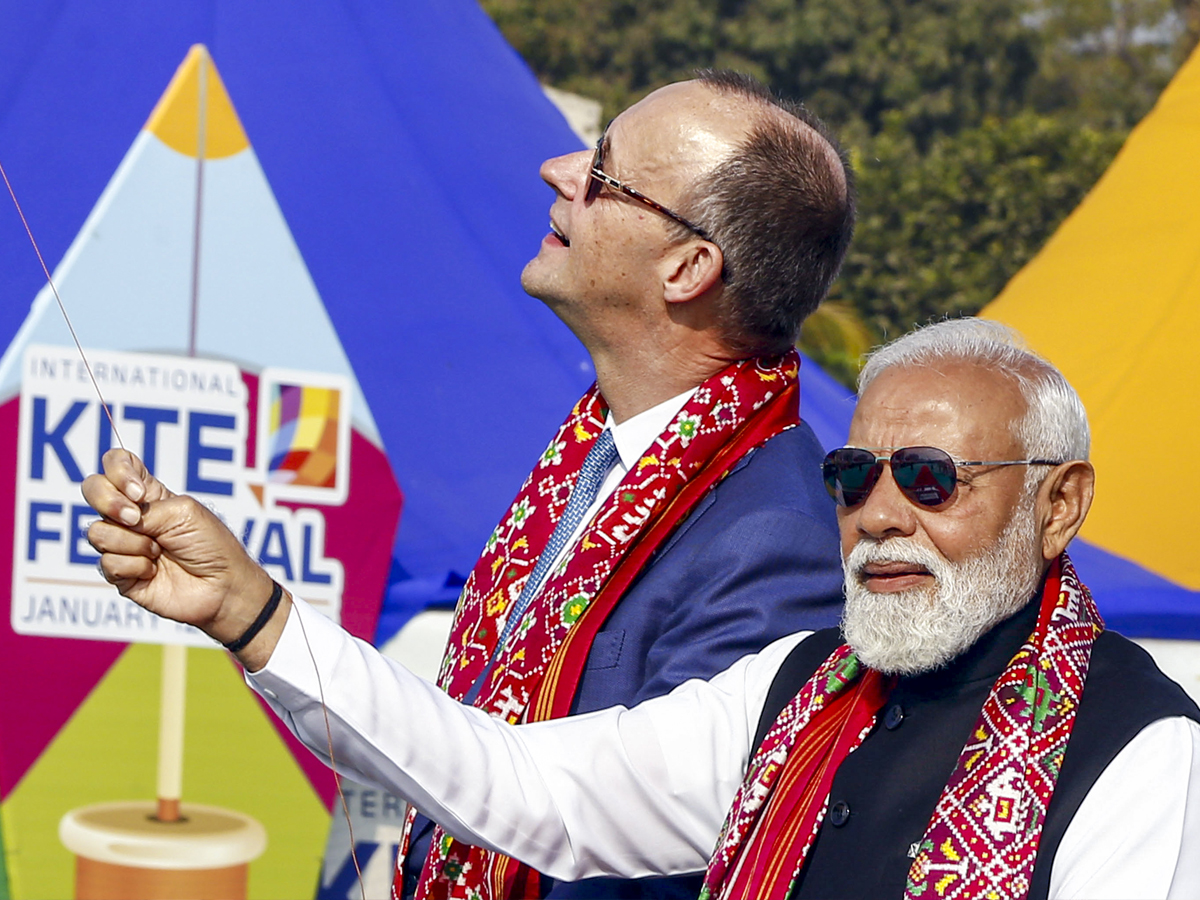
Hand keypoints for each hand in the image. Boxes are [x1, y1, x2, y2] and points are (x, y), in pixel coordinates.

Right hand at [83, 449, 286, 665]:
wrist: (222, 586)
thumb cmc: (211, 545)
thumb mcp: (183, 513)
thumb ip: (146, 509)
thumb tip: (116, 520)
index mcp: (149, 495)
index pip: (116, 464)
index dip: (117, 471)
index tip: (138, 492)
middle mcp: (131, 516)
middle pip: (92, 490)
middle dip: (108, 501)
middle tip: (134, 517)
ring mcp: (122, 544)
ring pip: (98, 532)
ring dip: (134, 542)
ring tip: (159, 552)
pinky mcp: (120, 574)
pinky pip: (108, 563)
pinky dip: (136, 566)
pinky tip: (154, 572)